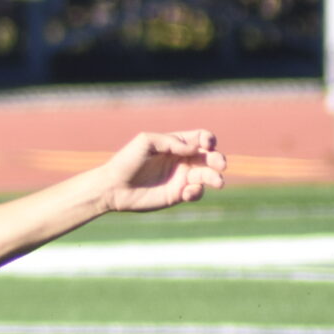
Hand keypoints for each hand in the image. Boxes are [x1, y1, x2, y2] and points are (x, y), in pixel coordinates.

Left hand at [97, 129, 226, 212]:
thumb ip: (171, 141)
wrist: (113, 187)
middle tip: (220, 164)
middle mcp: (182, 160)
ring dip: (215, 178)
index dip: (208, 139)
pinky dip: (197, 192)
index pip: (200, 138)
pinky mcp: (177, 195)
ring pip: (207, 176)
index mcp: (176, 144)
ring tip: (217, 182)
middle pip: (209, 157)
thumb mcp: (146, 141)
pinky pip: (196, 193)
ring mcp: (181, 178)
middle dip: (218, 159)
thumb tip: (194, 150)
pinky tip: (187, 192)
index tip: (206, 144)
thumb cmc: (127, 160)